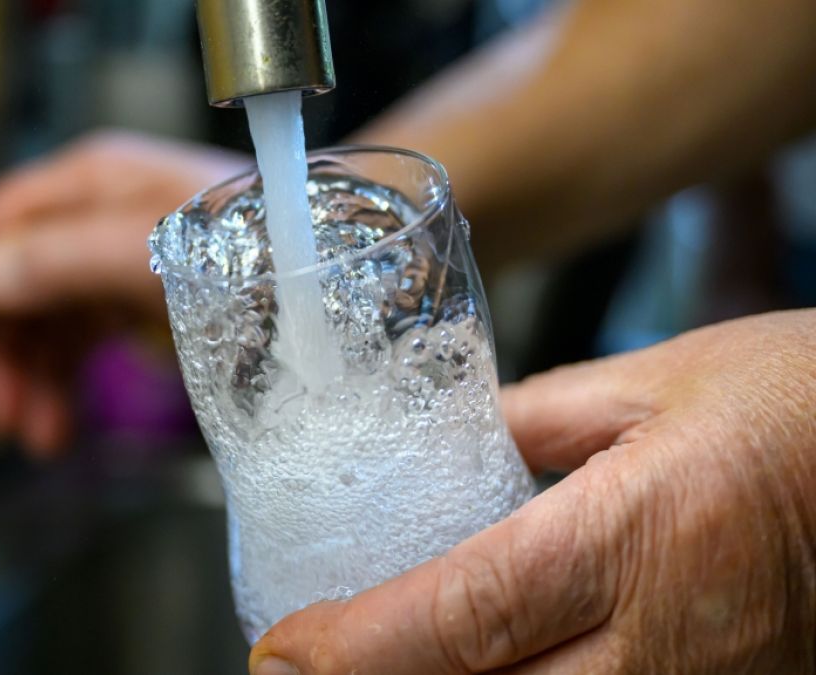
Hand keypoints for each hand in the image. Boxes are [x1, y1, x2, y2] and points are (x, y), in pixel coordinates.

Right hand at [0, 130, 246, 455]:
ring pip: (37, 323)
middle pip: (6, 285)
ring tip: (42, 435)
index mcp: (91, 187)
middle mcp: (94, 220)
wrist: (340, 278)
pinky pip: (73, 345)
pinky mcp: (134, 304)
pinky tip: (63, 420)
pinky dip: (60, 384)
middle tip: (6, 419)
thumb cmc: (267, 250)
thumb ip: (70, 258)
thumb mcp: (162, 254)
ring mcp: (113, 263)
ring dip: (27, 382)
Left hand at [249, 310, 815, 673]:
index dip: (355, 649)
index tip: (282, 654)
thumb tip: (444, 450)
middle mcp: (670, 644)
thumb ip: (530, 422)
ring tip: (379, 672)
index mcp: (637, 533)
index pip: (464, 615)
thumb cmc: (801, 403)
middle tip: (303, 673)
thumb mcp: (657, 380)